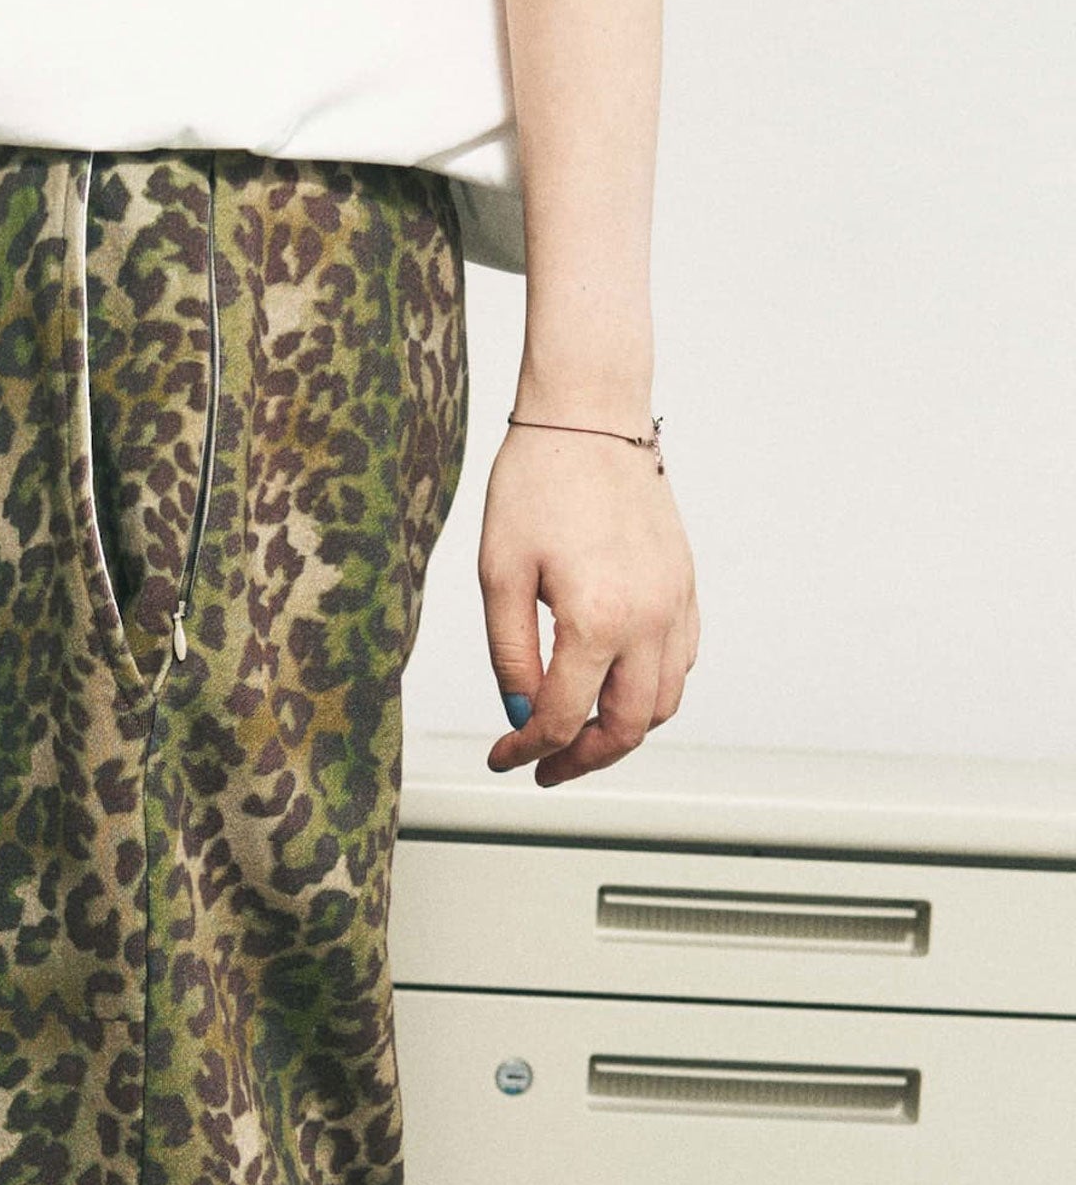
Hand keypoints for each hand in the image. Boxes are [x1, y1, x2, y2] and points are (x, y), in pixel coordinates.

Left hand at [479, 416, 697, 785]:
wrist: (590, 417)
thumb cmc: (536, 484)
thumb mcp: (499, 575)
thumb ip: (510, 656)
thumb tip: (522, 714)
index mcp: (597, 621)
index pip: (564, 719)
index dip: (527, 749)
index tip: (502, 756)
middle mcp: (649, 620)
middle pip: (627, 728)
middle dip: (583, 760)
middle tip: (544, 767)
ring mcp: (676, 604)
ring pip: (665, 703)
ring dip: (622, 732)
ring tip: (578, 735)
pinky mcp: (686, 586)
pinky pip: (683, 662)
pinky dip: (652, 691)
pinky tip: (615, 686)